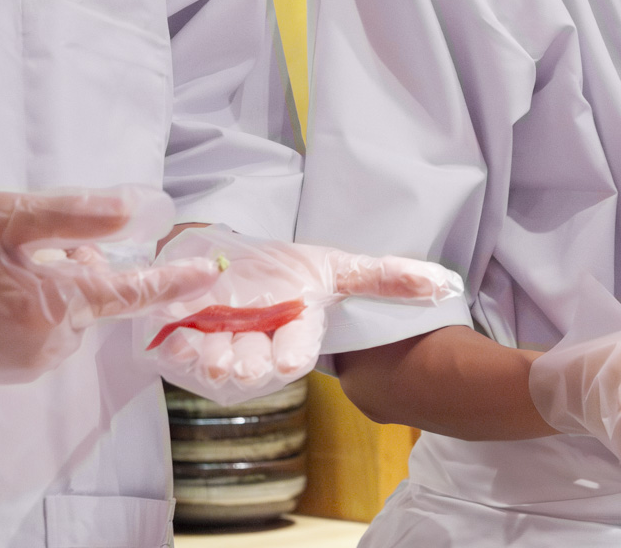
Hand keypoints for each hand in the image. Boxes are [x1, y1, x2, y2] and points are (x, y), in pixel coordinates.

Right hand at [0, 185, 220, 384]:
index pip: (130, 293)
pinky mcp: (7, 371)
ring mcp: (25, 365)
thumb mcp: (3, 216)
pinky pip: (43, 329)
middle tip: (22, 241)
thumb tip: (136, 212)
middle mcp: (45, 346)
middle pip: (94, 293)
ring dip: (51, 282)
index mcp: (50, 308)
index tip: (209, 274)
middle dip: (76, 262)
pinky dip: (32, 303)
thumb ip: (74, 217)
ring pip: (68, 311)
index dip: (173, 281)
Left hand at [146, 227, 461, 407]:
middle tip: (240, 358)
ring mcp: (220, 344)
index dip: (293, 354)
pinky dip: (176, 348)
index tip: (291, 356)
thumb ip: (384, 277)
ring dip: (212, 362)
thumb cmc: (282, 264)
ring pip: (216, 367)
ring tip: (210, 351)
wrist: (222, 252)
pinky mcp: (184, 338)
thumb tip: (443, 282)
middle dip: (249, 365)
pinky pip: (178, 352)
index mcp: (294, 329)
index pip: (298, 351)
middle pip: (256, 369)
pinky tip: (178, 337)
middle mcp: (259, 344)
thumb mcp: (334, 265)